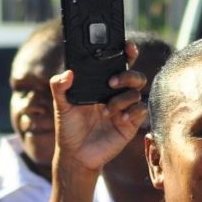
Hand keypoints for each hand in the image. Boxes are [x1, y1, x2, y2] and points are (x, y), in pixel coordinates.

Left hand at [50, 42, 148, 174]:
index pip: (118, 64)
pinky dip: (132, 111)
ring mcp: (124, 108)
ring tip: (106, 111)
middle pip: (134, 75)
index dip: (126, 53)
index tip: (127, 47)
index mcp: (101, 85)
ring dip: (123, 98)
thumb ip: (59, 87)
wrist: (76, 155)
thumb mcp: (61, 106)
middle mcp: (115, 94)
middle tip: (111, 83)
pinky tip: (119, 118)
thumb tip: (67, 73)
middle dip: (127, 74)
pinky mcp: (131, 123)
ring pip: (138, 91)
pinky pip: (142, 109)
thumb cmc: (69, 128)